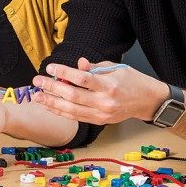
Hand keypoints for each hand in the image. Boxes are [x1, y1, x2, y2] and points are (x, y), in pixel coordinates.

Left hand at [33, 58, 165, 125]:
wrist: (147, 101)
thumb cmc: (133, 81)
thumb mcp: (116, 68)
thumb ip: (95, 68)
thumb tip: (78, 64)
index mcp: (110, 85)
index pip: (82, 79)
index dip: (64, 73)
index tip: (51, 67)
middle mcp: (105, 102)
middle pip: (73, 96)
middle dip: (52, 88)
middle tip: (38, 81)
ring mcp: (102, 114)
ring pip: (71, 110)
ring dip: (52, 103)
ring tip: (37, 96)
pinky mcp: (99, 122)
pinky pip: (76, 117)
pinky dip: (61, 112)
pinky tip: (50, 105)